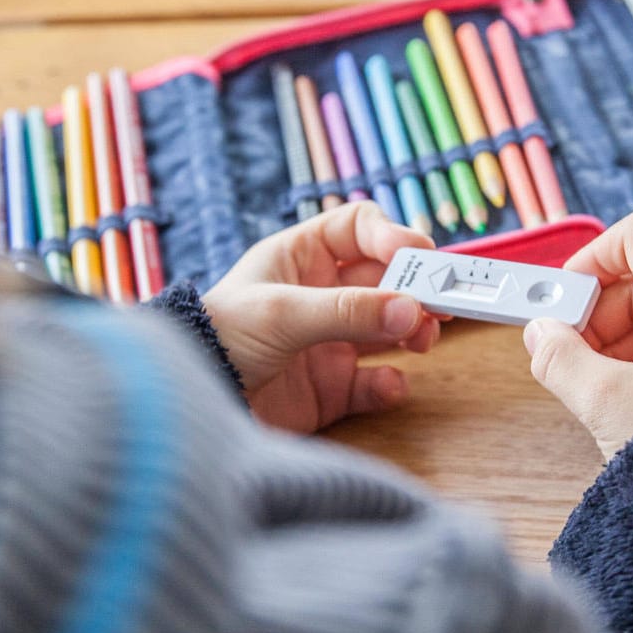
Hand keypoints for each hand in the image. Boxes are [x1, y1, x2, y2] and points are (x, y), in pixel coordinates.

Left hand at [203, 202, 441, 432]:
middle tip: (442, 303)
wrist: (190, 402)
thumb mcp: (281, 313)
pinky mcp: (330, 388)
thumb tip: (411, 310)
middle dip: (415, 288)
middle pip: (386, 279)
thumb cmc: (218, 338)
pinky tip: (389, 384)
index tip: (419, 256)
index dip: (392, 236)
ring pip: (390, 328)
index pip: (358, 229)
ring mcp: (327, 341)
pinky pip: (374, 382)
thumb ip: (348, 312)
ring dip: (413, 330)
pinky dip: (389, 384)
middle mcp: (320, 294)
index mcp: (300, 258)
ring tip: (423, 339)